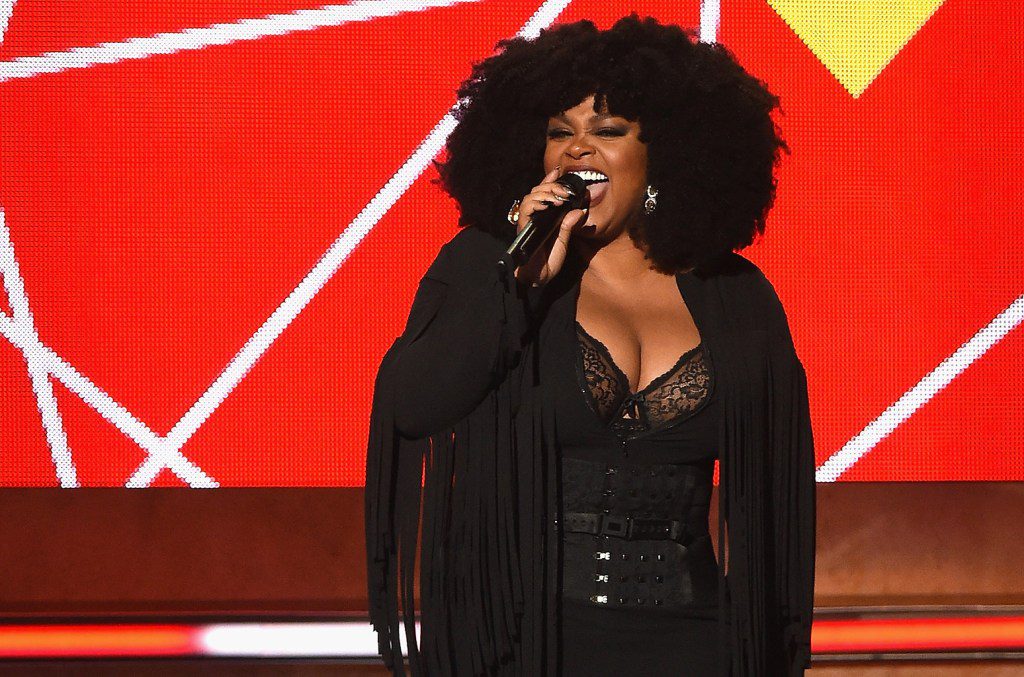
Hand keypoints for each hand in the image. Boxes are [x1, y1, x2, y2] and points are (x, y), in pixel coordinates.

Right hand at [513, 166, 588, 286]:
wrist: (538, 278)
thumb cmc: (548, 261)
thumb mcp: (564, 240)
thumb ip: (569, 225)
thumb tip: (580, 210)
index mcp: (544, 217)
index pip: (545, 194)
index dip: (549, 181)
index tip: (558, 171)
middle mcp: (534, 217)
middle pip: (537, 191)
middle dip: (552, 187)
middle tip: (565, 192)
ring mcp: (528, 221)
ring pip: (531, 197)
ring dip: (545, 194)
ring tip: (559, 198)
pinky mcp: (523, 227)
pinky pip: (526, 209)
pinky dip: (536, 204)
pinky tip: (548, 205)